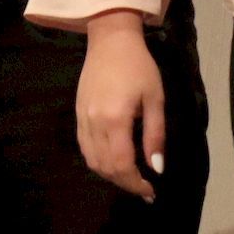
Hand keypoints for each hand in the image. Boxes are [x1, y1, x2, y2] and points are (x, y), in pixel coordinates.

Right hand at [77, 10, 164, 201]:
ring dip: (110, 175)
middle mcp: (94, 123)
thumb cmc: (139, 66)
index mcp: (116, 119)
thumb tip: (156, 168)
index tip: (150, 192)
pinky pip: (84, 148)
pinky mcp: (77, 114)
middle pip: (105, 167)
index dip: (136, 184)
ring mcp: (82, 119)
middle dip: (125, 183)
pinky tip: (112, 161)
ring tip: (129, 177)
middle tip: (143, 189)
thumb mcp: (155, 99)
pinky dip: (98, 161)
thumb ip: (155, 135)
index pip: (122, 165)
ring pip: (92, 161)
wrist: (110, 41)